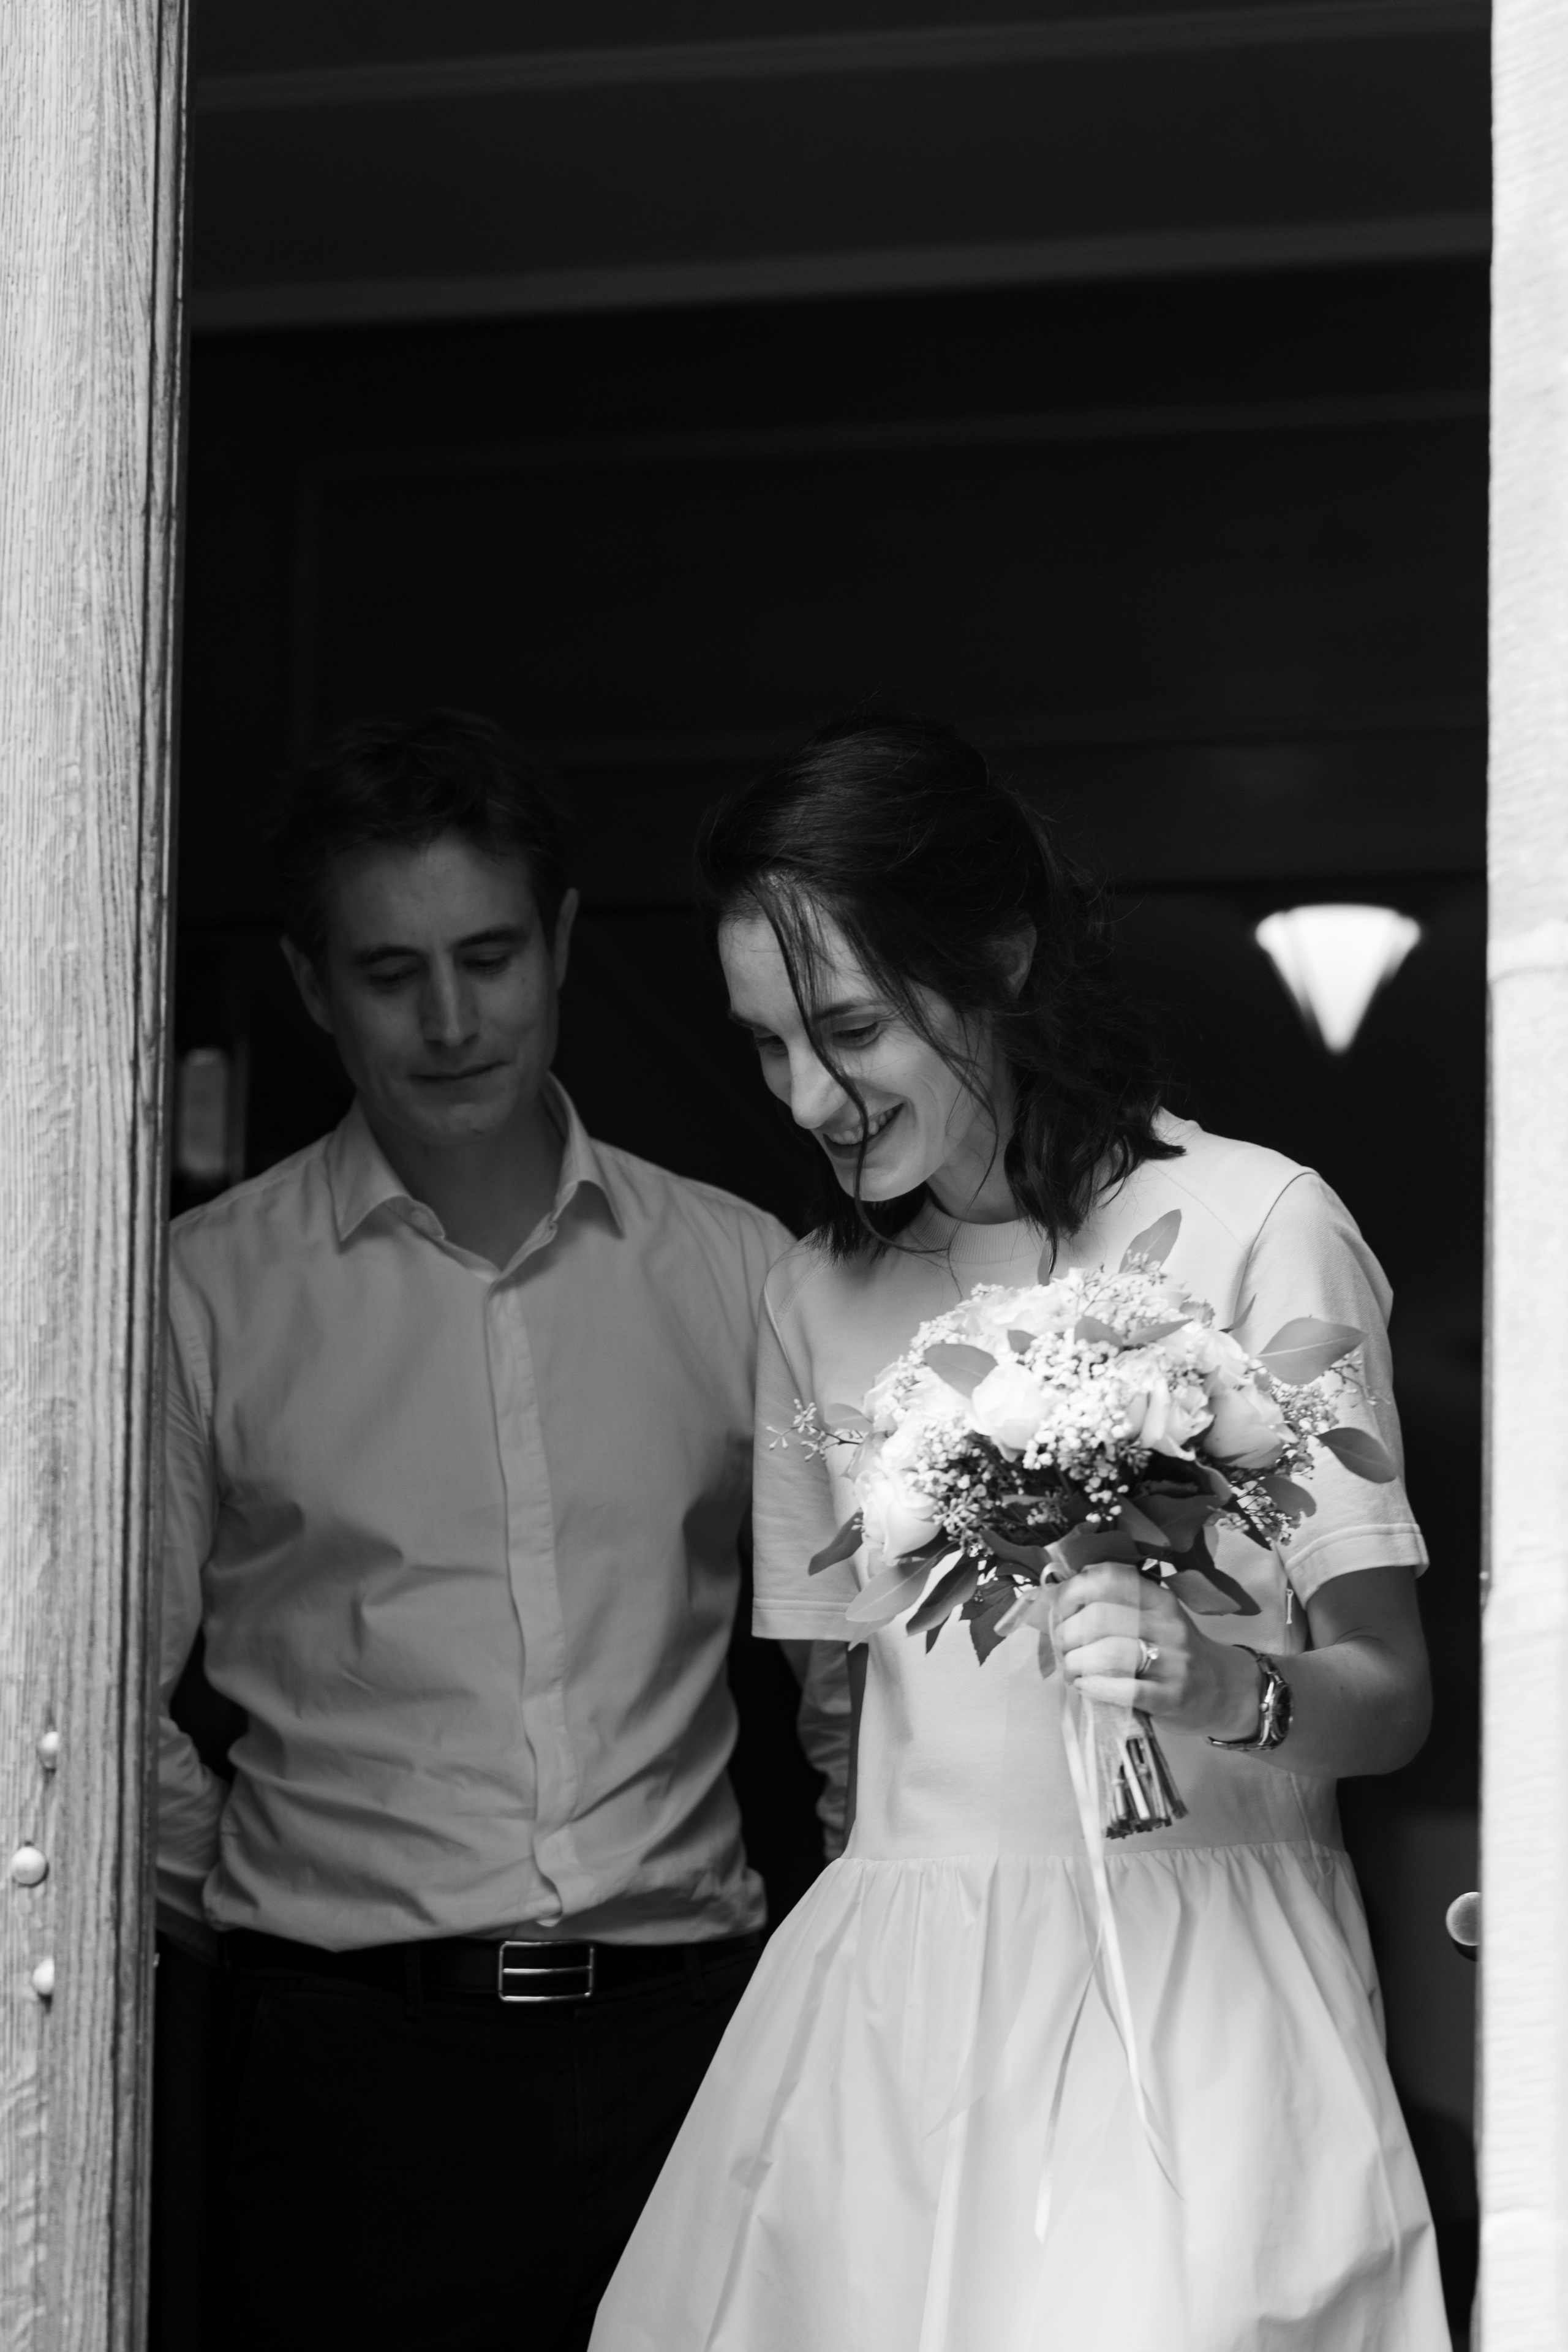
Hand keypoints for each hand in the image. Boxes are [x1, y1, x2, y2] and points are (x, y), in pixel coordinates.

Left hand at [1053, 1563, 1259, 1740]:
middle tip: (1062, 1648)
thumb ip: (1115, 1607)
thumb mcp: (1153, 1620)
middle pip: (1100, 1617)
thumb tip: (1056, 1601)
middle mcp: (1168, 1625)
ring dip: (1076, 1662)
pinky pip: (1125, 1689)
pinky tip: (1085, 1686)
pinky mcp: (1171, 1696)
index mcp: (1159, 1599)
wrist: (1220, 1691)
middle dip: (1068, 1634)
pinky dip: (1095, 1687)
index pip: (1109, 1579)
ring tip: (1072, 1670)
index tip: (1059, 1610)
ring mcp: (1173, 1661)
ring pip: (1109, 1652)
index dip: (1073, 1592)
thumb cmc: (1172, 1653)